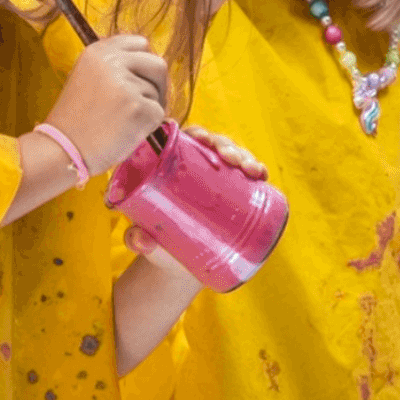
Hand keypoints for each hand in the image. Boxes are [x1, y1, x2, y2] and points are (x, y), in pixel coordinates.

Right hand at [45, 34, 166, 175]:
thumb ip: (114, 67)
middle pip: (157, 64)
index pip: (139, 43)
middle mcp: (112, 62)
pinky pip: (158, 113)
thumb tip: (149, 70)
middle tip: (147, 103)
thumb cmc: (76, 120)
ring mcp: (127, 84)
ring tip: (122, 122)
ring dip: (148, 107)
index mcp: (98, 51)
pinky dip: (148, 126)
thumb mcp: (87, 77)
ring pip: (158, 92)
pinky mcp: (138, 107)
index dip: (145, 63)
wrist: (62, 149)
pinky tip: (125, 132)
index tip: (141, 79)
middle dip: (159, 85)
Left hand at [123, 125, 267, 273]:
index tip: (204, 140)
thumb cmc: (156, 242)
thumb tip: (139, 240)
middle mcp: (195, 167)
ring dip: (245, 156)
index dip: (197, 134)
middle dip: (226, 146)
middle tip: (232, 160)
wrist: (178, 265)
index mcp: (169, 166)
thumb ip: (137, 239)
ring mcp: (217, 180)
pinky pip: (247, 177)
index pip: (184, 139)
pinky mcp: (234, 194)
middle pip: (212, 145)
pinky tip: (262, 174)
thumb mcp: (145, 239)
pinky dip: (256, 170)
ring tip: (251, 170)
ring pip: (233, 157)